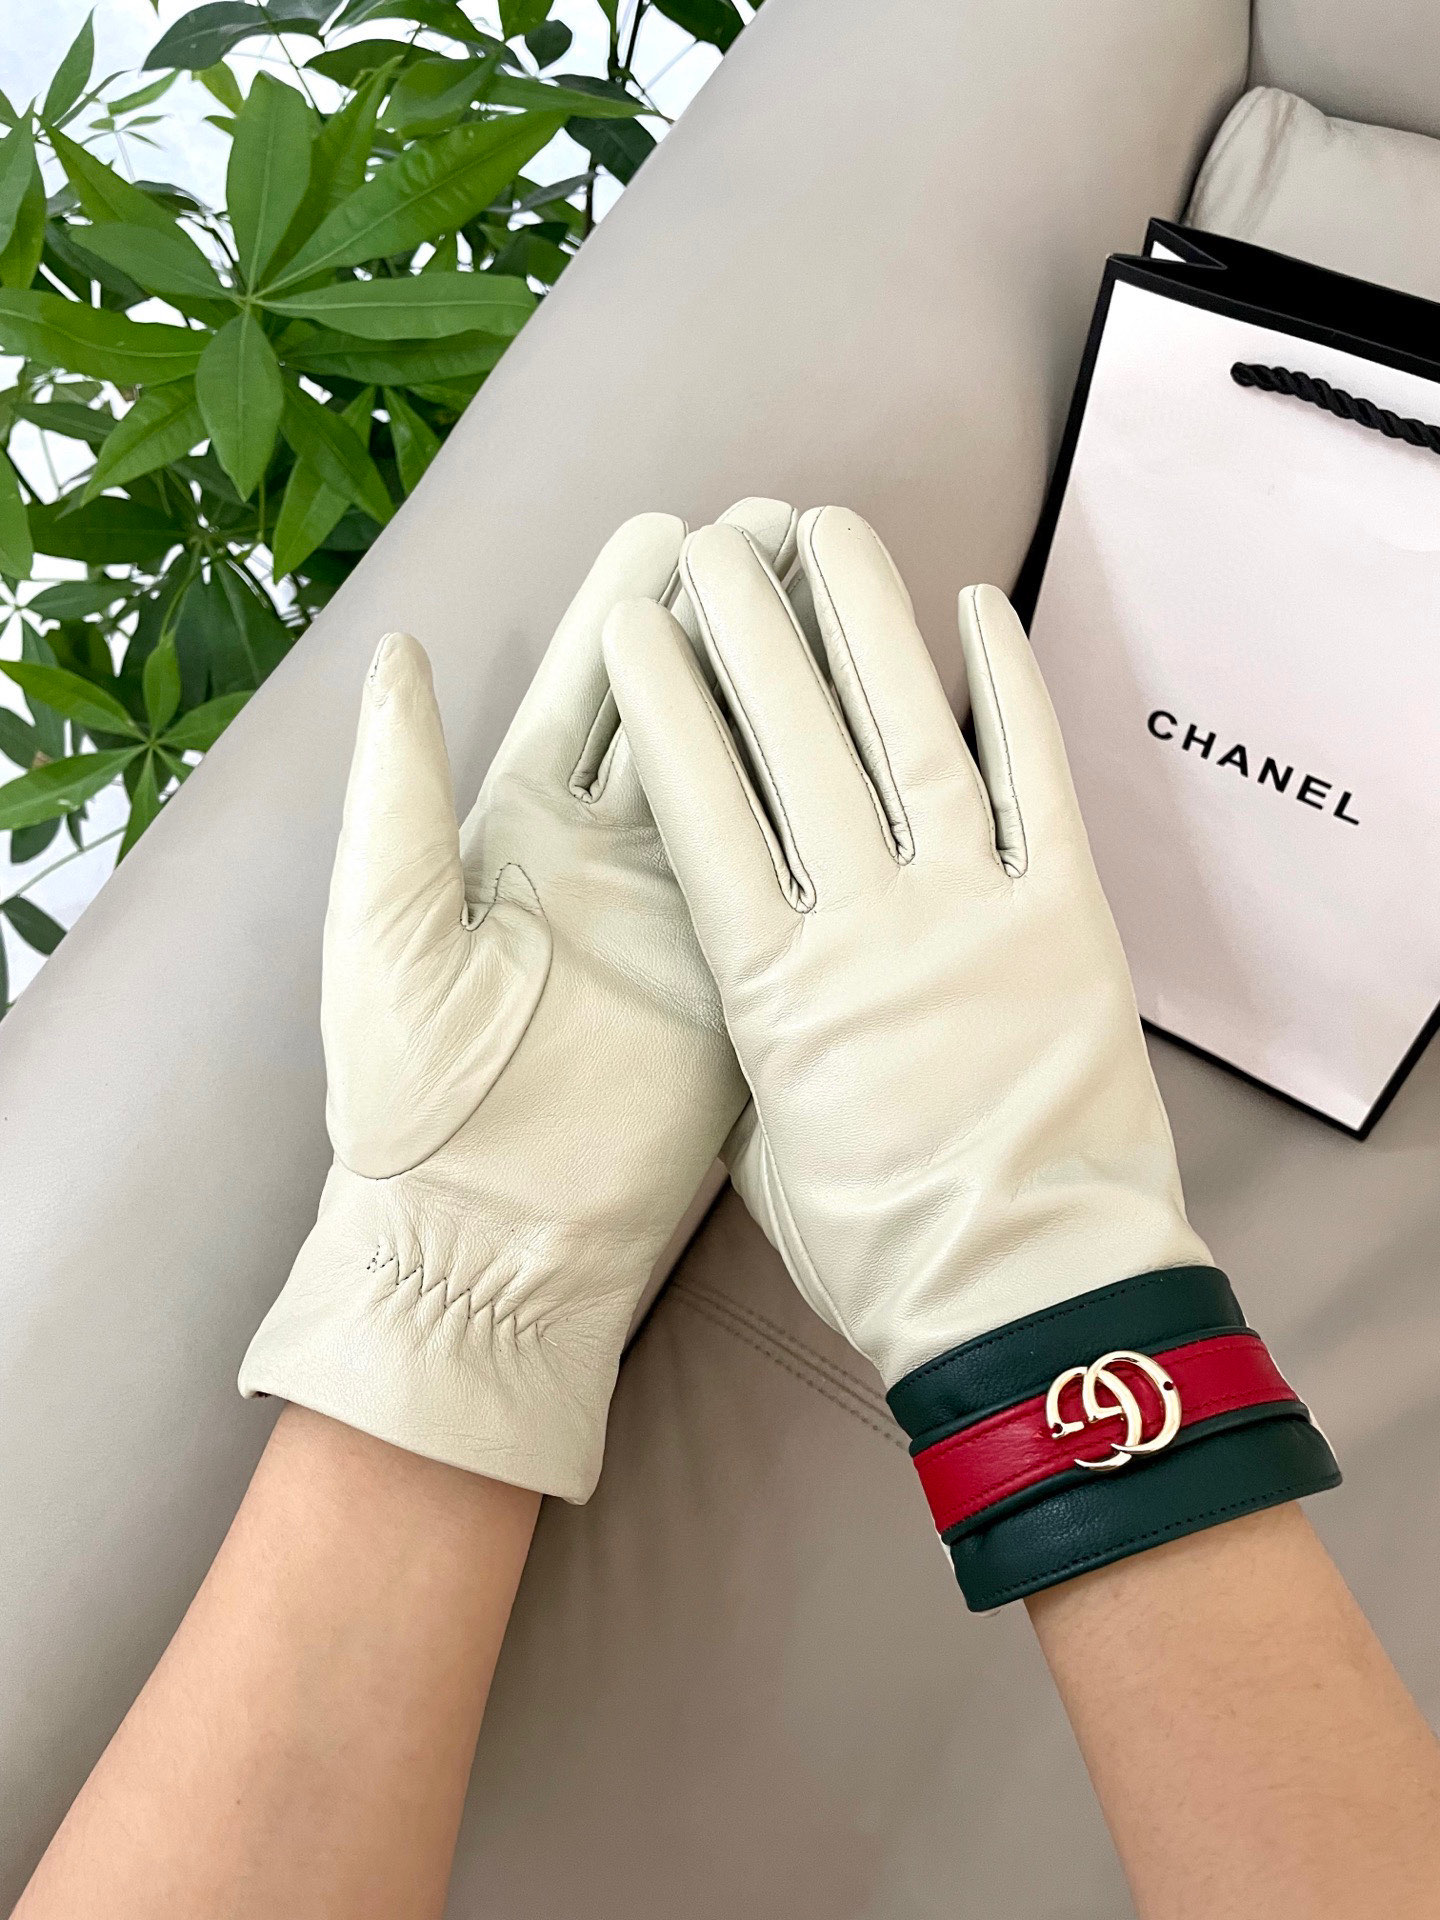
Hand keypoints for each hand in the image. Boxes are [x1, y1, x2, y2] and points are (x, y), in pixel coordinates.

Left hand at [241, 501, 796, 1500]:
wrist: (492, 1241)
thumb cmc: (412, 1098)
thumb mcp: (388, 931)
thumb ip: (398, 791)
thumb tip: (401, 650)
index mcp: (515, 835)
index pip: (582, 696)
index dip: (627, 609)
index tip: (674, 525)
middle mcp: (608, 863)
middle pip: (677, 714)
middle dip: (728, 622)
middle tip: (786, 532)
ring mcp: (684, 920)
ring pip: (744, 781)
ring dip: (785, 693)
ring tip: (839, 600)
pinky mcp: (742, 980)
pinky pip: (787, 878)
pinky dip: (826, 807)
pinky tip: (873, 738)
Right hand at [605, 506, 1337, 1602]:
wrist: (1016, 1300)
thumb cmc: (868, 1243)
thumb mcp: (756, 1139)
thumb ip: (737, 1019)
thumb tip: (729, 938)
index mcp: (767, 977)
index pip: (698, 801)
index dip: (665, 697)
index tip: (637, 612)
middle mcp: (864, 922)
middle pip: (794, 740)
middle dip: (748, 624)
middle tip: (719, 535)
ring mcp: (972, 912)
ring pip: (908, 734)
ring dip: (865, 622)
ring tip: (824, 530)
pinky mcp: (1068, 923)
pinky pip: (1039, 786)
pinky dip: (1013, 693)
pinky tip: (981, 610)